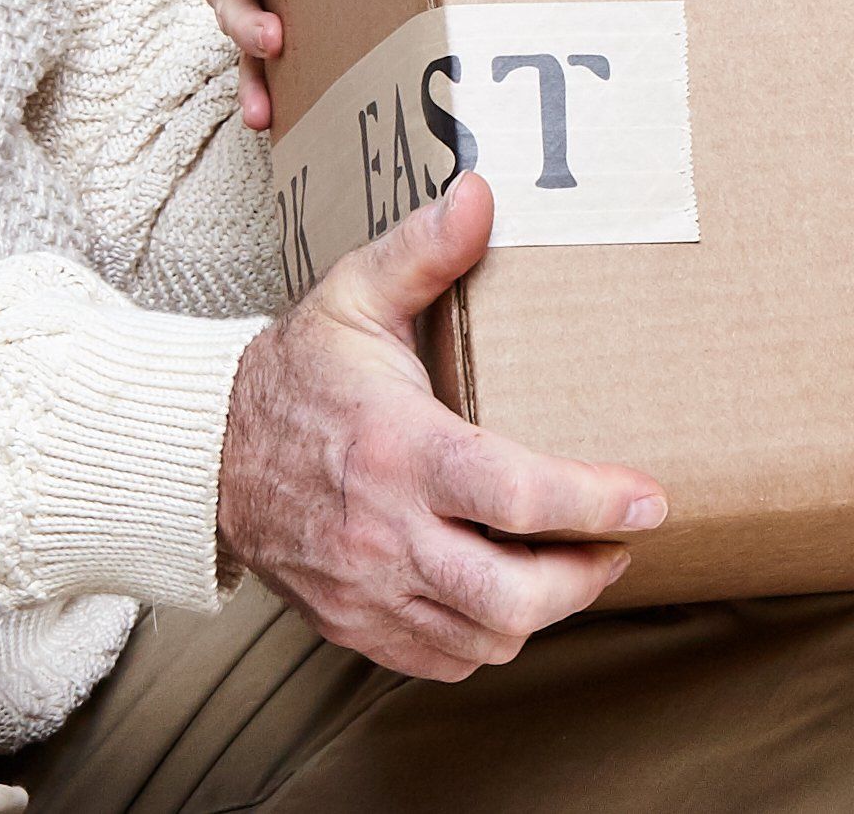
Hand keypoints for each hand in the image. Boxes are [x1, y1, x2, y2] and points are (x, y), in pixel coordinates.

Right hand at [216, 175, 666, 678]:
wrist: (203, 456)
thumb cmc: (292, 374)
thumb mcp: (352, 295)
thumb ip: (422, 249)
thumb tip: (482, 194)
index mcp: (398, 450)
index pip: (515, 495)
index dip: (595, 504)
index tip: (650, 499)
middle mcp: (384, 534)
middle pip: (511, 596)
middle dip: (584, 577)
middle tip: (618, 542)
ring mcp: (368, 591)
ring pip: (485, 637)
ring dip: (544, 610)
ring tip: (573, 564)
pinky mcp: (354, 626)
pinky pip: (443, 659)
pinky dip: (487, 636)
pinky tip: (505, 593)